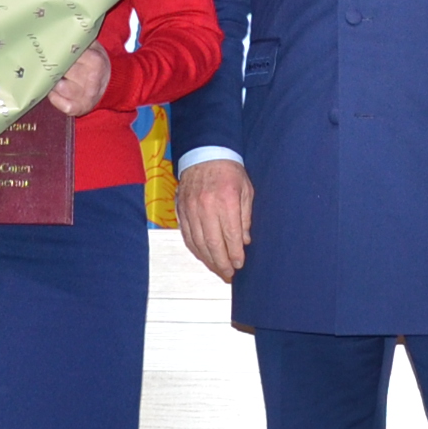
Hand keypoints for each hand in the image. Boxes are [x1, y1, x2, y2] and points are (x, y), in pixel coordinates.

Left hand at [44, 42, 111, 115]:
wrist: (111, 85)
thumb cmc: (97, 63)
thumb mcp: (94, 47)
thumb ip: (80, 40)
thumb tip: (59, 32)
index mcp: (94, 61)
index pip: (68, 54)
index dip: (56, 52)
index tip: (47, 49)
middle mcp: (91, 79)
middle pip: (62, 71)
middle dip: (51, 66)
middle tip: (43, 62)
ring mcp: (85, 95)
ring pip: (58, 87)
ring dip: (51, 81)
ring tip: (48, 75)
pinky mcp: (79, 108)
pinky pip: (60, 103)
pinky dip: (54, 97)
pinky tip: (53, 90)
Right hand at [176, 157, 253, 282]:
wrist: (204, 153)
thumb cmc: (229, 171)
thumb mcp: (246, 190)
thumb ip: (245, 217)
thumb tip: (244, 241)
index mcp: (226, 200)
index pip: (230, 235)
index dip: (235, 254)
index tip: (239, 264)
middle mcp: (206, 206)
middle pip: (213, 243)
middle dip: (221, 263)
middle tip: (228, 274)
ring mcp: (191, 209)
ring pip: (198, 243)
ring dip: (208, 260)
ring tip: (217, 270)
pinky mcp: (181, 210)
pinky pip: (187, 235)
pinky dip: (195, 249)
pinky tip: (203, 257)